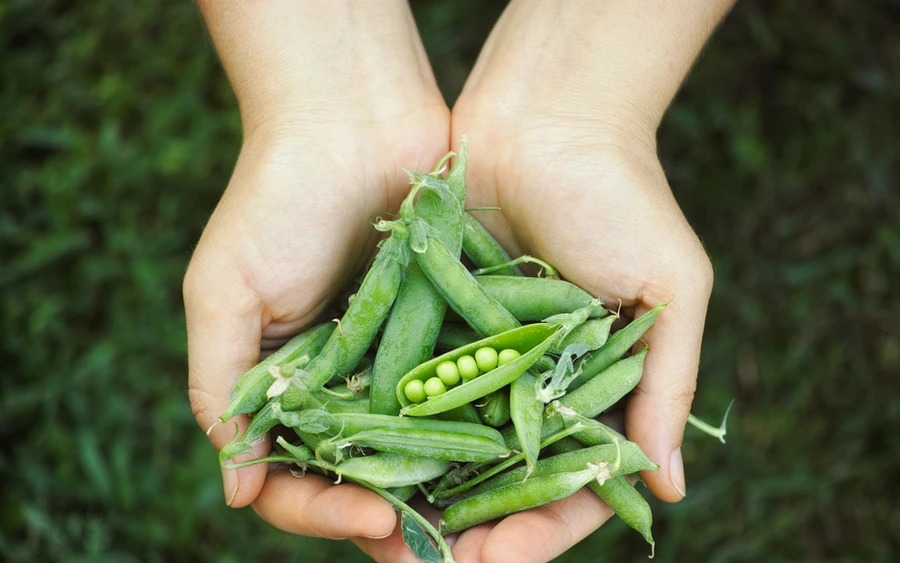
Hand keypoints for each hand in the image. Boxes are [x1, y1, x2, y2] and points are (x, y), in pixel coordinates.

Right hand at [186, 2, 450, 552]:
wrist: (353, 120)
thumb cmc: (273, 201)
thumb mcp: (223, 294)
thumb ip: (220, 391)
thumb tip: (237, 490)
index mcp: (286, 390)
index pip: (298, 480)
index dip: (328, 512)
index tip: (377, 521)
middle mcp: (346, 387)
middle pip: (370, 481)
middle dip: (403, 524)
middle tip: (449, 557)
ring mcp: (404, 362)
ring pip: (428, 449)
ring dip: (456, 491)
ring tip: (495, 530)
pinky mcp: (455, 330)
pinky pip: (473, 392)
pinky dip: (491, 426)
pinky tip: (521, 456)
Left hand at [440, 1, 721, 558]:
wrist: (545, 116)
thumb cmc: (623, 195)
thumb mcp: (669, 286)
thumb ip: (667, 384)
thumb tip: (669, 490)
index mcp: (597, 384)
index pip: (573, 480)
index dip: (542, 528)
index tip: (502, 557)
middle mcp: (535, 381)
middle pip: (504, 477)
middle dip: (474, 527)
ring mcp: (479, 355)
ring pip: (450, 444)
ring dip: (424, 491)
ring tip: (389, 534)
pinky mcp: (430, 322)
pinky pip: (408, 387)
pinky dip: (389, 427)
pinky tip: (361, 464)